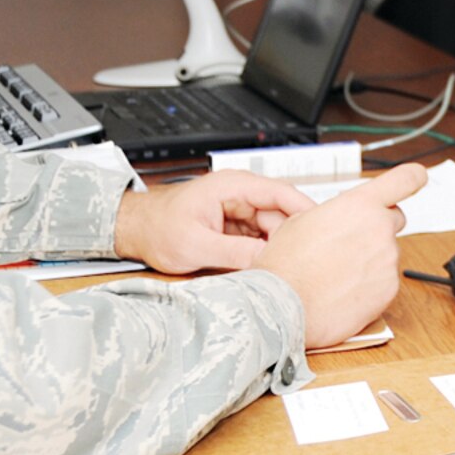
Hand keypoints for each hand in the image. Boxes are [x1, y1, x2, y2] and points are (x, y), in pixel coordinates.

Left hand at [112, 170, 315, 273]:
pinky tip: (262, 266)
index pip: (282, 193)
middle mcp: (240, 194)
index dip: (305, 210)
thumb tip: (268, 260)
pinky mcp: (234, 225)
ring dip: (273, 246)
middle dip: (287, 237)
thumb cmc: (156, 228)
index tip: (322, 228)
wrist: (133, 229)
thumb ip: (234, 252)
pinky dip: (261, 250)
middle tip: (295, 262)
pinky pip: (258, 236)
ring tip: (276, 267)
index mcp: (233, 187)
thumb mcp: (195, 245)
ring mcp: (238, 209)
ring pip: (270, 228)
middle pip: (280, 214)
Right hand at [255, 165, 425, 349]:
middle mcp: (380, 228)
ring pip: (387, 254)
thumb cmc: (284, 266)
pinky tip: (342, 292)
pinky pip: (385, 282)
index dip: (413, 177)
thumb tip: (339, 218)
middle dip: (377, 228)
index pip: (405, 179)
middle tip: (349, 244)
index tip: (417, 177)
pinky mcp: (390, 289)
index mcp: (359, 205)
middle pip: (395, 219)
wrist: (280, 308)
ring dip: (369, 260)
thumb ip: (334, 213)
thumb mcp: (299, 222)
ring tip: (335, 275)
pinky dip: (370, 286)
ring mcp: (388, 260)